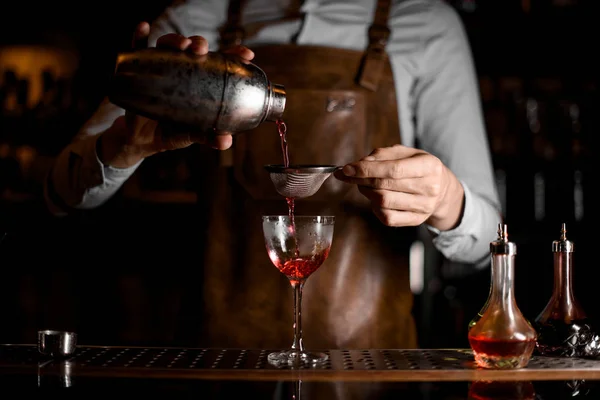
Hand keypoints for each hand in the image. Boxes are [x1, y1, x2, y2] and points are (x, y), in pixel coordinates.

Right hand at [99, 21, 255, 167]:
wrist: (141, 140)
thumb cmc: (171, 132)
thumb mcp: (190, 134)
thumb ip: (207, 136)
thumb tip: (225, 142)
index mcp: (200, 82)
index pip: (219, 63)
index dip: (233, 55)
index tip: (246, 55)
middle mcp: (182, 70)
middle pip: (192, 49)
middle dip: (199, 44)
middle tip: (202, 50)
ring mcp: (160, 68)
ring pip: (168, 45)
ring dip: (175, 40)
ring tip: (182, 45)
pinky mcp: (138, 71)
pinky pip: (137, 49)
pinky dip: (140, 36)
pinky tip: (143, 27)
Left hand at [334, 144, 464, 230]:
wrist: (442, 189)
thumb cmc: (419, 167)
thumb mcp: (407, 153)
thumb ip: (383, 155)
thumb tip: (359, 164)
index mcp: (429, 166)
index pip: (393, 169)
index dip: (366, 169)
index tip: (347, 168)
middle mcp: (429, 187)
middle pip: (385, 186)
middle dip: (360, 180)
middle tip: (348, 175)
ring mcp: (423, 207)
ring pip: (383, 202)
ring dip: (366, 192)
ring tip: (363, 185)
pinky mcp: (416, 220)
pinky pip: (387, 217)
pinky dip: (374, 207)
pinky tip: (374, 199)